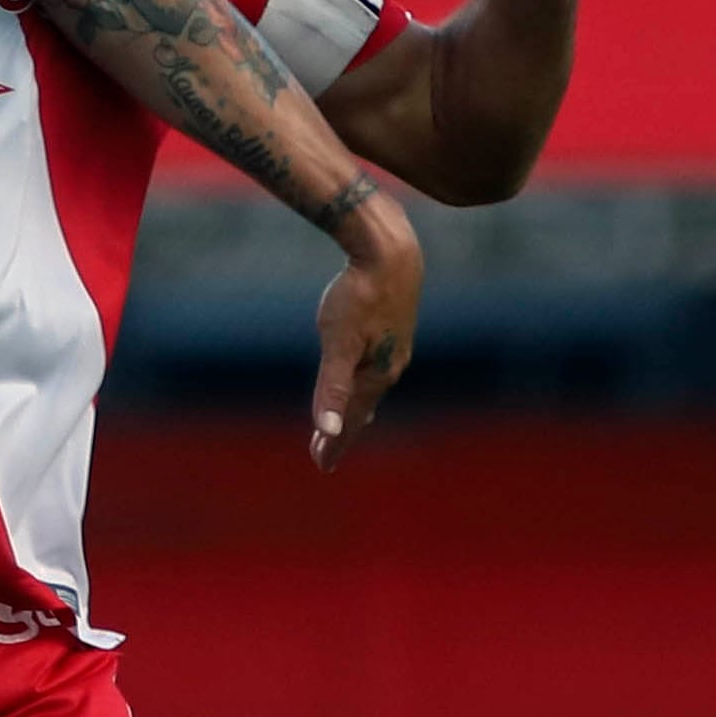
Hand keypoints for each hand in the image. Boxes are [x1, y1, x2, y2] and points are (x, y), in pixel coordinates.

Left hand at [308, 193, 422, 472]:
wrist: (390, 251)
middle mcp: (391, 364)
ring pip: (371, 387)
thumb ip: (331, 387)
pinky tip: (363, 377)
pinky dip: (364, 383)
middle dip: (343, 431)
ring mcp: (394, 346)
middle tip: (324, 454)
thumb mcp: (338, 342)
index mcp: (378, 373)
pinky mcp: (392, 327)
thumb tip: (327, 430)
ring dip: (355, 408)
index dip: (335, 442)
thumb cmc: (360, 295)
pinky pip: (375, 366)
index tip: (321, 465)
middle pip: (362, 406)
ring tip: (345, 426)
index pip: (351, 418)